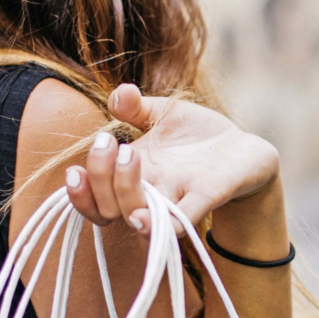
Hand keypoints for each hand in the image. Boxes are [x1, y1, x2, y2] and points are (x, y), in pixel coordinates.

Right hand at [64, 83, 280, 234]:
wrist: (244, 150)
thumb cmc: (198, 137)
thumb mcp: (165, 114)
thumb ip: (136, 107)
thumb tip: (119, 93)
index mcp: (132, 175)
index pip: (93, 197)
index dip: (78, 193)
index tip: (75, 171)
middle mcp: (149, 193)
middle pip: (108, 207)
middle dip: (101, 176)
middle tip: (111, 142)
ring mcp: (176, 199)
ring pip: (138, 215)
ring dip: (124, 191)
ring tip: (129, 156)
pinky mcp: (206, 198)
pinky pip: (180, 221)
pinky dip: (162, 224)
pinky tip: (145, 218)